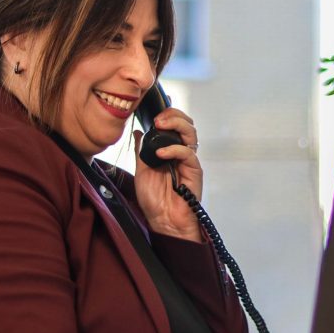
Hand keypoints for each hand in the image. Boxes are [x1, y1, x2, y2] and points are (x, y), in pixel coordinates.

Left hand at [133, 107, 202, 241]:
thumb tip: (139, 131)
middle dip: (174, 115)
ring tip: (160, 125)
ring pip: (191, 133)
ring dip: (176, 125)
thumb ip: (141, 151)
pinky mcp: (194, 171)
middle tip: (158, 118)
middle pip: (186, 124)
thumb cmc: (154, 201)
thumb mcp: (141, 171)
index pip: (174, 125)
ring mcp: (189, 161)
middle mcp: (181, 153)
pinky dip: (174, 149)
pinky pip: (188, 153)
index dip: (168, 114)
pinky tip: (160, 154)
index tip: (154, 110)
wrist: (163, 222)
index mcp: (169, 151)